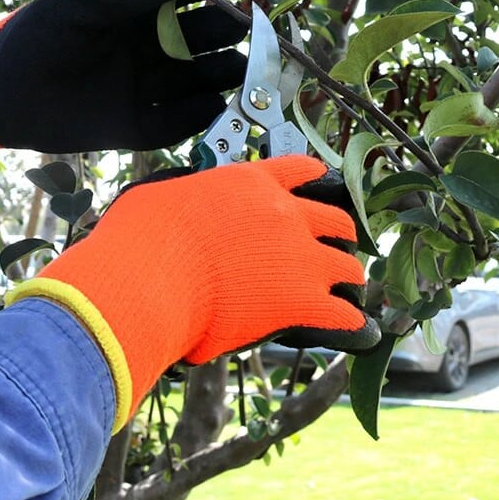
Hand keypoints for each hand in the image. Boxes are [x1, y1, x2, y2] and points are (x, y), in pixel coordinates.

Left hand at [0, 0, 246, 167]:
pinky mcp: (137, 128)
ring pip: (197, 82)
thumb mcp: (85, 2)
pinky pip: (177, 124)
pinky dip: (198, 116)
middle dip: (224, 33)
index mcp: (135, 15)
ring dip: (222, 74)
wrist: (1, 93)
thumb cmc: (39, 36)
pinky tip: (212, 105)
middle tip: (242, 31)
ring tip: (239, 69)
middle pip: (200, 41)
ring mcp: (144, 91)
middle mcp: (147, 51)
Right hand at [6, 156, 379, 430]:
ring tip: (348, 288)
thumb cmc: (144, 236)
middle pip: (334, 220)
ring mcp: (299, 257)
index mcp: (252, 183)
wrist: (150, 275)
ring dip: (348, 277)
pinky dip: (350, 323)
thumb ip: (189, 196)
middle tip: (336, 246)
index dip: (316, 178)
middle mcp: (284, 214)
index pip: (299, 171)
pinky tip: (354, 328)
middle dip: (339, 234)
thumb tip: (182, 207)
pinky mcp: (301, 300)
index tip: (324, 183)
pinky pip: (343, 314)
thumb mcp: (164, 194)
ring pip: (346, 266)